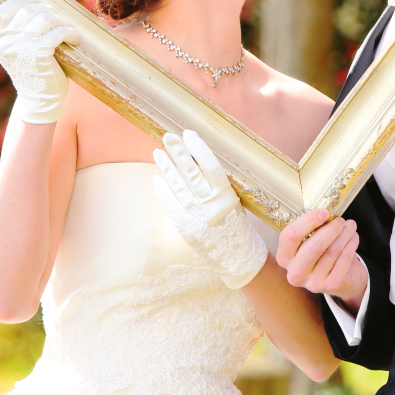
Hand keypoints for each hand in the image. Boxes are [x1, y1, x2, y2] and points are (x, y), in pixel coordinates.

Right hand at [0, 0, 79, 123]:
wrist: (39, 101)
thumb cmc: (34, 71)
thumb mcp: (19, 50)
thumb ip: (20, 32)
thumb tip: (35, 4)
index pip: (3, 11)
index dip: (21, 3)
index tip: (37, 5)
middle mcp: (5, 42)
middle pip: (27, 10)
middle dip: (47, 10)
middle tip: (59, 19)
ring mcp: (21, 48)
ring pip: (43, 18)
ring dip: (60, 20)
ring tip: (67, 29)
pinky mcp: (39, 55)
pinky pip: (57, 32)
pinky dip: (69, 32)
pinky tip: (74, 38)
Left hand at [153, 130, 267, 289]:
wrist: (239, 260)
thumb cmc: (238, 228)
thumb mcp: (235, 203)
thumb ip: (218, 187)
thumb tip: (198, 161)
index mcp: (227, 196)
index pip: (211, 166)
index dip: (199, 148)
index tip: (189, 134)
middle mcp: (211, 205)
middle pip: (192, 172)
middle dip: (178, 152)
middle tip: (168, 136)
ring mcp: (197, 218)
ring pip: (178, 186)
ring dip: (166, 167)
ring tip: (158, 152)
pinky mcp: (186, 230)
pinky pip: (171, 206)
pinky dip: (163, 191)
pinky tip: (156, 177)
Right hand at [276, 209, 366, 313]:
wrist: (340, 280)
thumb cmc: (322, 254)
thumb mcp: (309, 242)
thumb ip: (311, 229)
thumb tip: (325, 212)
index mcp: (285, 257)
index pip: (290, 236)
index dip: (308, 221)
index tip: (324, 212)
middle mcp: (295, 273)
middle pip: (314, 246)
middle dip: (331, 229)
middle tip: (340, 220)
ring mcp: (313, 282)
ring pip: (332, 251)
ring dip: (345, 234)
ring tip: (350, 226)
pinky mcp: (331, 286)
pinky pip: (344, 259)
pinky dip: (351, 244)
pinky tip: (354, 238)